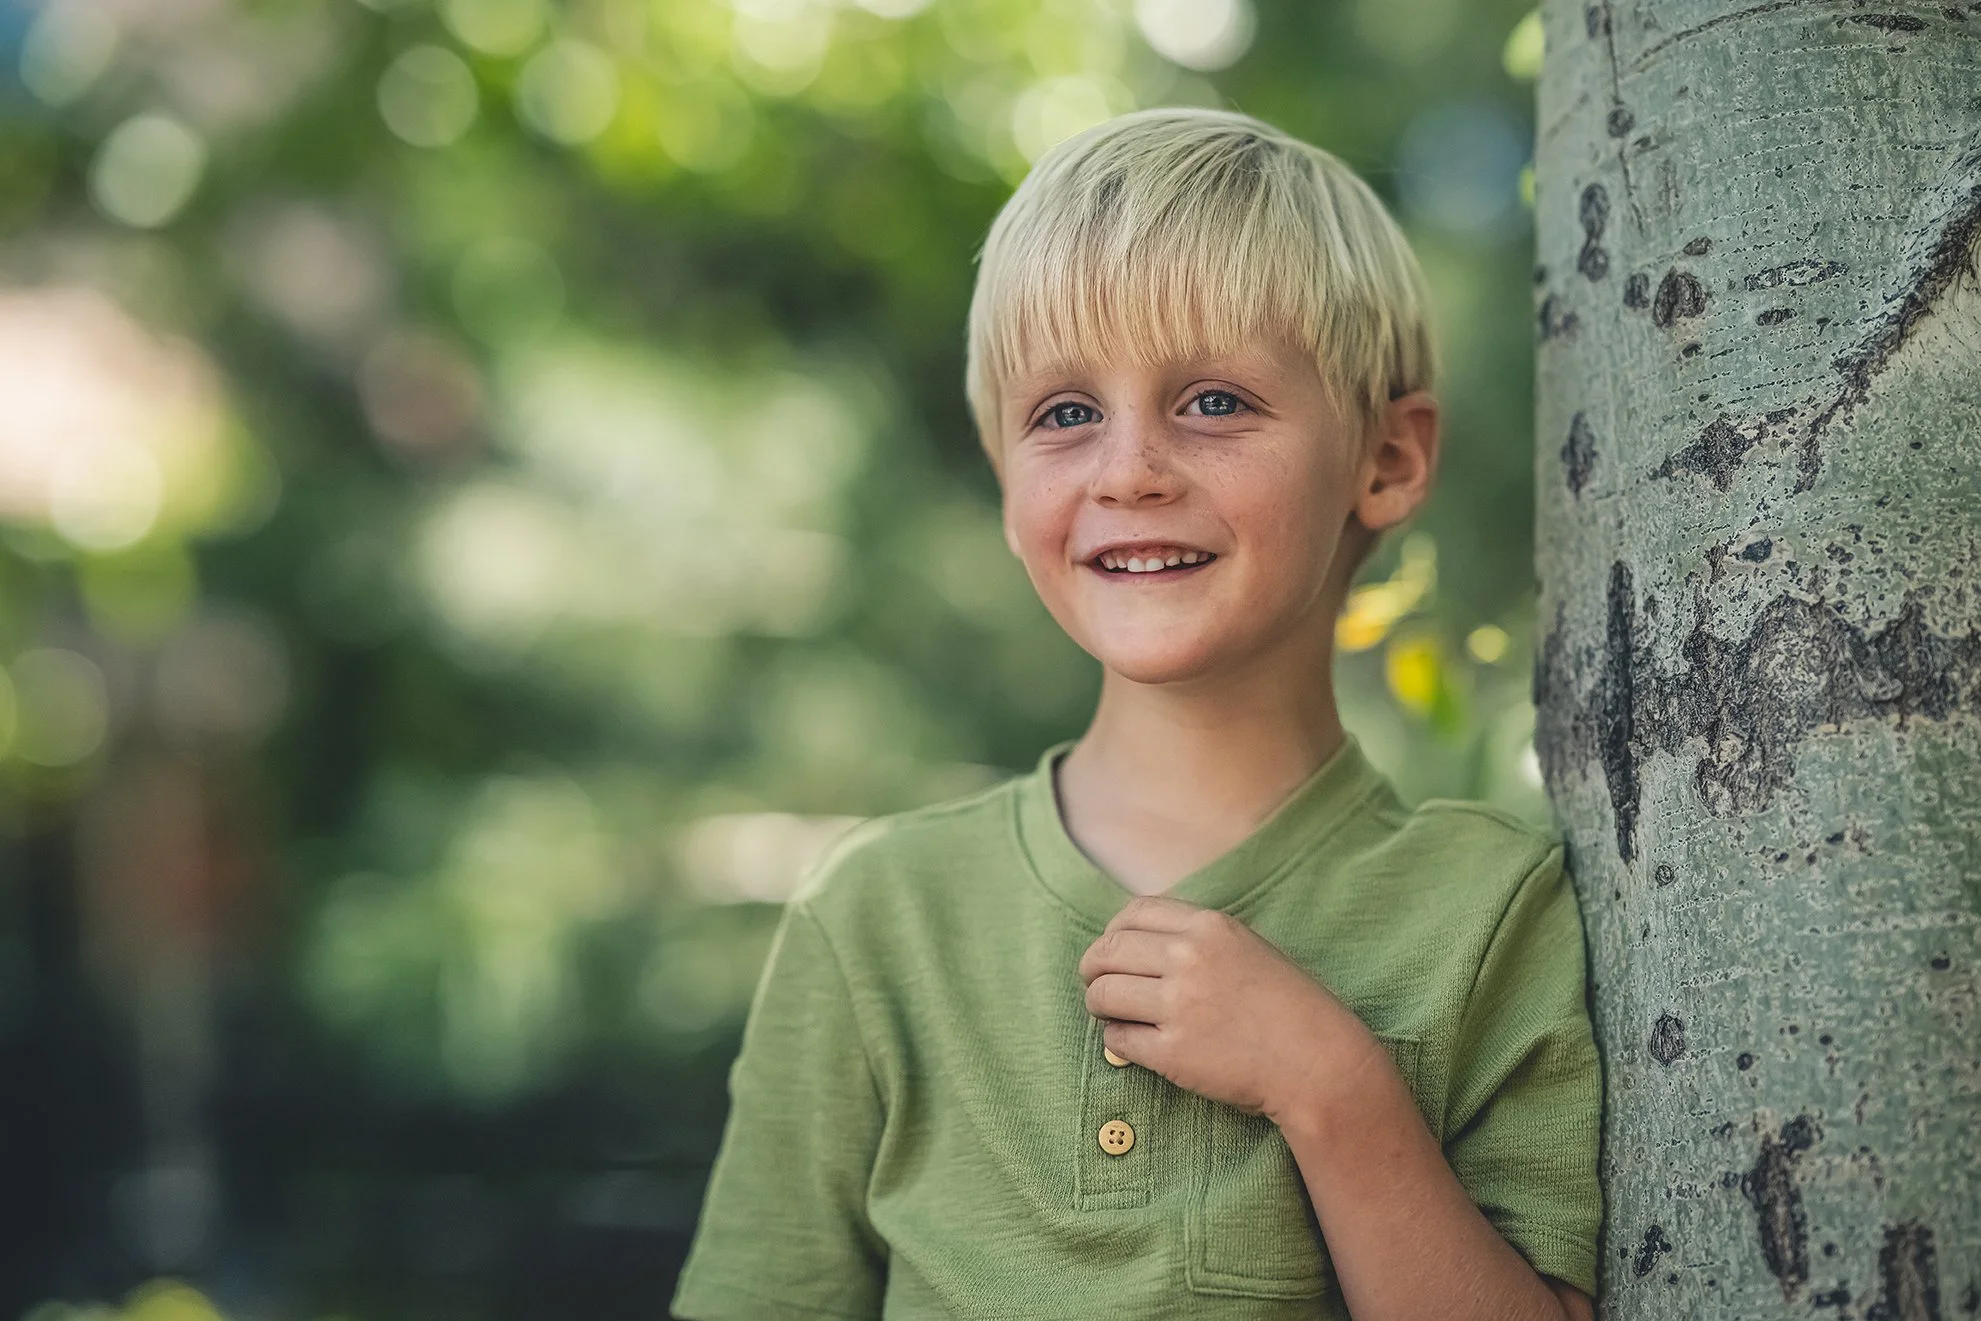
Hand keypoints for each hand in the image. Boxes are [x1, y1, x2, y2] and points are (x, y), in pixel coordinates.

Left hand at [1076, 894, 1386, 1123]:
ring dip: (1099, 1005)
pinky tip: (1132, 1043)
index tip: (1112, 951)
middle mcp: (1188, 960)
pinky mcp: (1172, 1053)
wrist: (1318, 1060)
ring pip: (1102, 994)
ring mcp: (1179, 1006)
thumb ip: (1197, 938)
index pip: (1132, 914)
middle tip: (1096, 984)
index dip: (1112, 932)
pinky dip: (1116, 1041)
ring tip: (1112, 1014)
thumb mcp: (1247, 947)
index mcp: (1208, 928)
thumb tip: (1140, 941)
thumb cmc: (1289, 1006)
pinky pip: (1118, 1040)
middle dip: (1092, 969)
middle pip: (1107, 952)